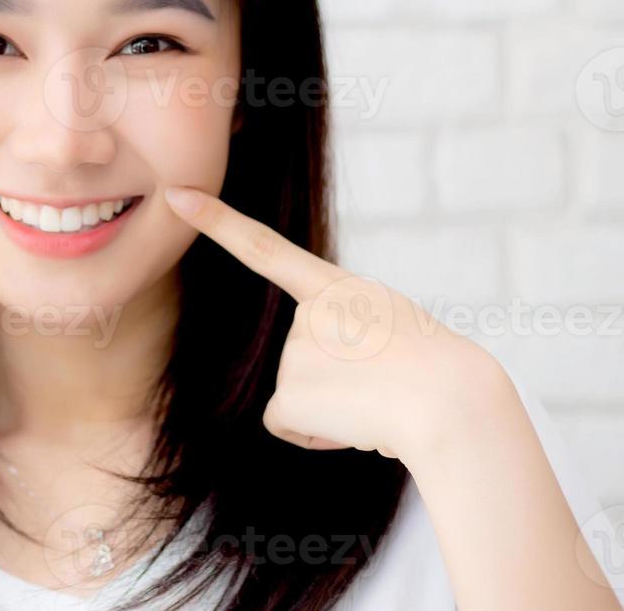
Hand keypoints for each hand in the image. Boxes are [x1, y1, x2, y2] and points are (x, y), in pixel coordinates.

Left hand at [162, 185, 509, 466]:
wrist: (455, 404)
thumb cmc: (440, 374)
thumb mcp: (396, 328)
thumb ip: (350, 330)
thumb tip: (329, 373)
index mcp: (340, 288)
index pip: (265, 247)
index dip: (217, 222)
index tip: (176, 195)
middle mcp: (309, 313)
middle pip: (298, 358)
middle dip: (335, 382)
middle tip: (384, 384)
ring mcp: (295, 350)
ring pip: (296, 394)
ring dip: (332, 409)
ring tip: (377, 402)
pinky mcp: (287, 392)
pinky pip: (286, 423)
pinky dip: (316, 434)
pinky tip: (354, 425)